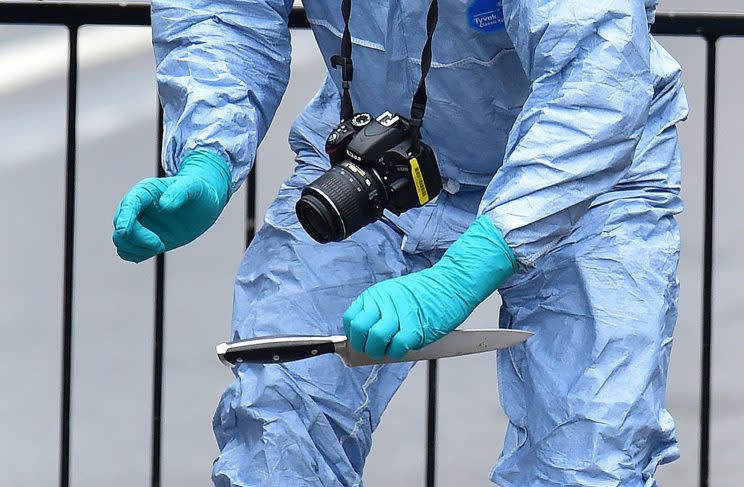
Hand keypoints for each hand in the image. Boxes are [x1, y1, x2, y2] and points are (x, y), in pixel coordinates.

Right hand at [112, 150, 231, 262]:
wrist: (203, 205)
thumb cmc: (198, 191)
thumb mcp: (193, 187)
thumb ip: (180, 192)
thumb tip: (165, 204)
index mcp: (145, 191)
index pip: (128, 204)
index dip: (124, 218)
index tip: (125, 231)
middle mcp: (136, 207)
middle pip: (120, 226)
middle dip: (137, 238)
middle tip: (160, 244)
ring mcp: (138, 224)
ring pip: (121, 241)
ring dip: (136, 248)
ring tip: (160, 246)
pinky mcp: (144, 238)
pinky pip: (127, 251)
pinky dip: (136, 255)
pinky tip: (154, 250)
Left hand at [343, 216, 517, 358]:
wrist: (452, 283)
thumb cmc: (427, 291)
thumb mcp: (394, 294)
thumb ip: (378, 311)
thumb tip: (365, 336)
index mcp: (376, 294)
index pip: (351, 319)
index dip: (353, 335)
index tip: (360, 341)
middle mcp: (384, 303)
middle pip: (359, 331)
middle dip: (364, 346)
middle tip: (374, 349)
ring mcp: (399, 315)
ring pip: (376, 341)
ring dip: (381, 351)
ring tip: (391, 348)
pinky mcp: (415, 328)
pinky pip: (398, 347)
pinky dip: (399, 352)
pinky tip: (405, 346)